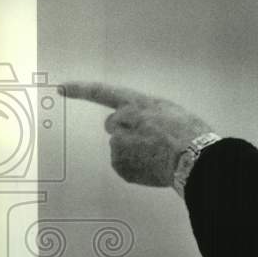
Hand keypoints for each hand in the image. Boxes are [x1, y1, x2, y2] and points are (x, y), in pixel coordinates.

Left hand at [61, 82, 213, 186]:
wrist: (195, 159)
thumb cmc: (191, 135)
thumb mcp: (171, 112)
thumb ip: (148, 114)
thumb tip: (139, 126)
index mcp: (138, 104)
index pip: (103, 93)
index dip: (81, 90)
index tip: (62, 88)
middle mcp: (124, 121)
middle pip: (113, 125)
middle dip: (126, 132)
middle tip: (151, 141)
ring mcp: (120, 144)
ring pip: (120, 147)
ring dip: (134, 152)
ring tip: (159, 157)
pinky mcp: (120, 165)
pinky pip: (124, 166)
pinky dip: (136, 168)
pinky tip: (154, 167)